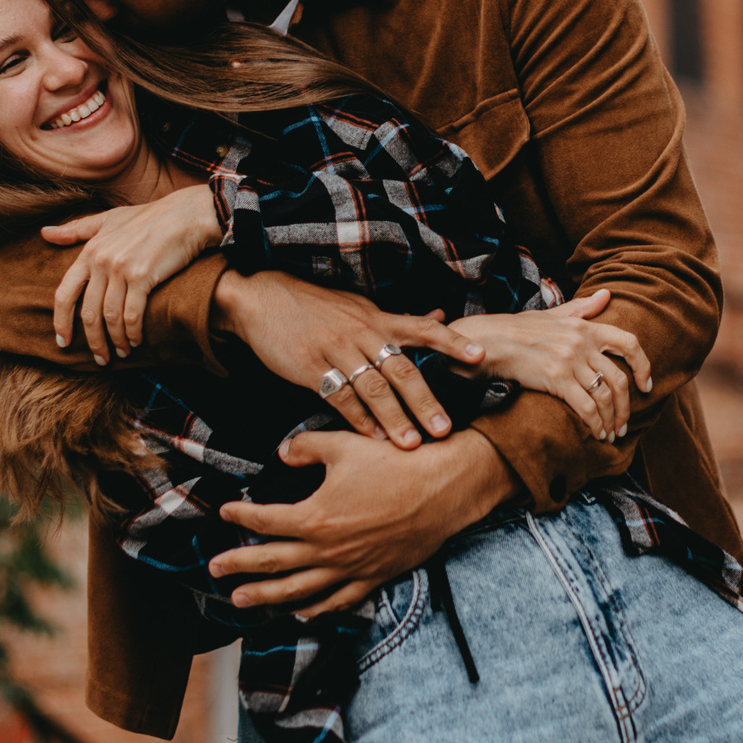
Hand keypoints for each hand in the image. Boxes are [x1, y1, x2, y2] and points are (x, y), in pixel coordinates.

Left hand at [41, 184, 222, 361]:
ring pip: (110, 317)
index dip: (61, 321)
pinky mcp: (142, 277)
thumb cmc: (150, 218)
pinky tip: (136, 341)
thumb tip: (44, 233)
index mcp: (90, 250)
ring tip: (121, 353)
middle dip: (92, 340)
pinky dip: (132, 333)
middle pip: (88, 312)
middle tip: (100, 358)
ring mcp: (121, 269)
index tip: (63, 342)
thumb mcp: (109, 219)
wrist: (186, 215)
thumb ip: (77, 229)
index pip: (65, 293)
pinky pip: (131, 315)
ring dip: (115, 341)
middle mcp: (101, 260)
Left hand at [211, 427, 514, 616]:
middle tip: (214, 569)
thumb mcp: (342, 444)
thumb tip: (281, 453)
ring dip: (266, 596)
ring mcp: (350, 569)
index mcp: (315, 517)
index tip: (225, 512)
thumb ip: (304, 448)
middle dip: (240, 566)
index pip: (265, 520)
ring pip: (299, 590)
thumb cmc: (395, 463)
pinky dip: (316, 610)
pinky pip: (338, 601)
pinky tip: (300, 613)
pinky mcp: (373, 577)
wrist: (444, 489)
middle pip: (273, 562)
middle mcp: (328, 550)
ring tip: (240, 600)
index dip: (241, 516)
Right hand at [214, 270, 485, 446]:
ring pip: (373, 388)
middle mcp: (362, 333)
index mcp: (377, 318)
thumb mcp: (359, 305)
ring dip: (394, 418)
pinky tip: (371, 438)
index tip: (480, 356)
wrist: (262, 299)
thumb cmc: (315, 305)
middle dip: (426, 400)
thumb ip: (399, 318)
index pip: (423, 328)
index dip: (453, 341)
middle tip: (444, 428)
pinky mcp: (309, 367)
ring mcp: (336, 350)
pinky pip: (338, 396)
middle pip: (402, 369)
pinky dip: (357, 419)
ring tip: (411, 444)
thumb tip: (440, 317)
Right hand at [443, 290, 650, 440]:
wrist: (489, 341)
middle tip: (623, 423)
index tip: (646, 385)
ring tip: (610, 433)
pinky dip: (595, 424)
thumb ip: (583, 308)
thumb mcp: (554, 315)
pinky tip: (595, 434)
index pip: (628, 343)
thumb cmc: (519, 329)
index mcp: (585, 326)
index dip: (643, 366)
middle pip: (619, 378)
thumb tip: (607, 294)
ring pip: (605, 396)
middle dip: (625, 406)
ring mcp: (569, 360)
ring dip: (611, 420)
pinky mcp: (556, 378)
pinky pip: (586, 407)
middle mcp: (581, 342)